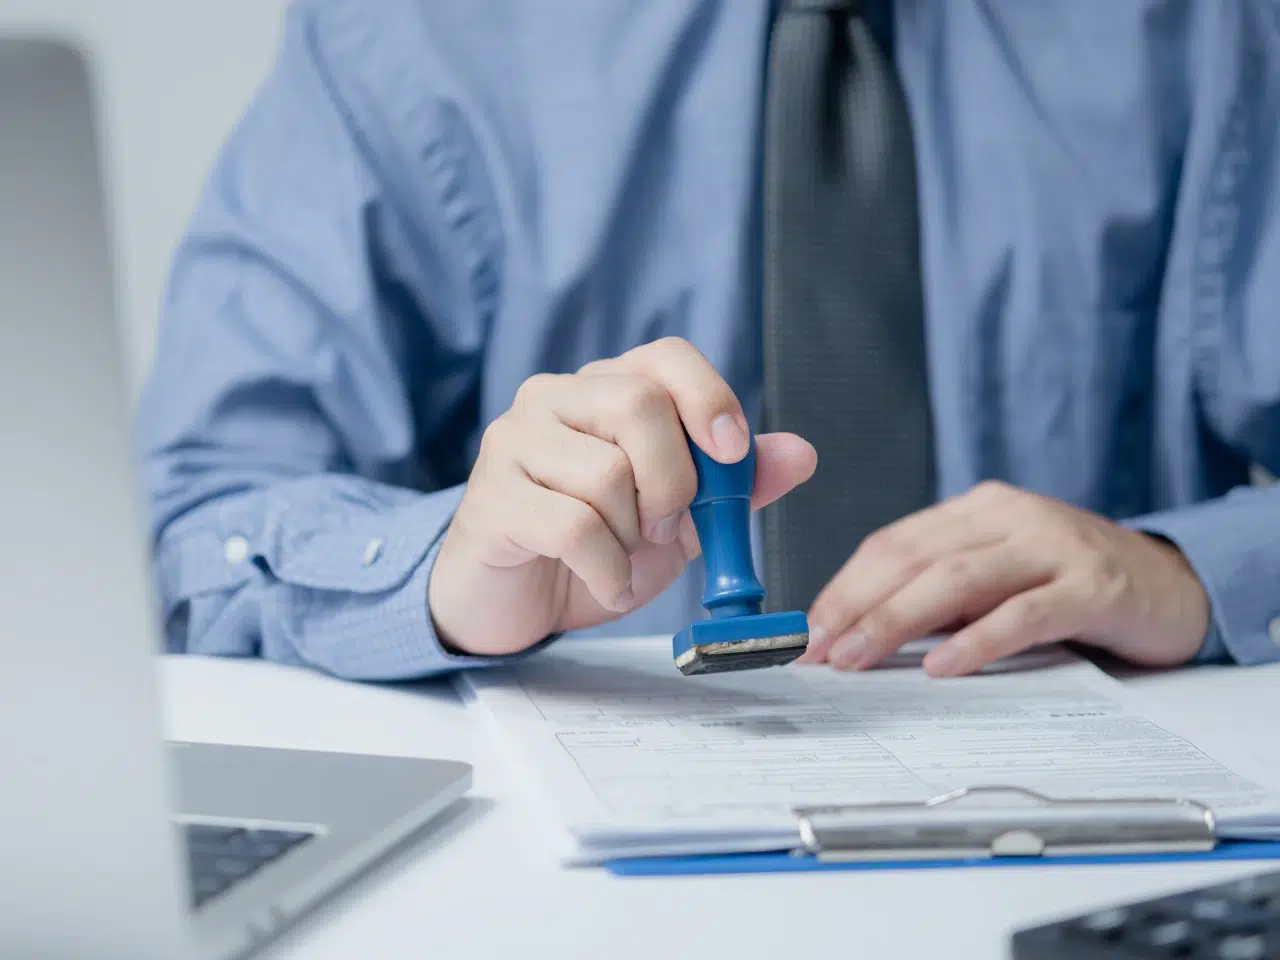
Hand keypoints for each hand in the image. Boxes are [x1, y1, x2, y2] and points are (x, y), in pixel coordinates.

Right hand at [430, 337, 816, 656]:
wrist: (516, 602)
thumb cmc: (594, 548)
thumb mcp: (678, 519)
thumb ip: (734, 487)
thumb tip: (800, 454)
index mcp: (602, 389)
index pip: (665, 357)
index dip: (709, 397)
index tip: (732, 453)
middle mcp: (552, 399)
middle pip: (638, 404)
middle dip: (675, 481)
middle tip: (667, 529)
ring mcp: (513, 443)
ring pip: (606, 473)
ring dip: (634, 538)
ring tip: (623, 559)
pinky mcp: (491, 500)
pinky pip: (572, 527)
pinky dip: (608, 571)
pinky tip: (607, 585)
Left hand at [799, 481, 1209, 675]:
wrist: (1175, 585)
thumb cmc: (1070, 585)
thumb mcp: (996, 578)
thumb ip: (939, 596)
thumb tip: (857, 635)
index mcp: (977, 510)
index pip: (893, 543)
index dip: (844, 586)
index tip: (807, 631)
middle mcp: (1010, 516)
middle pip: (914, 556)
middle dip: (857, 605)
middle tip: (818, 650)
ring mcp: (1053, 546)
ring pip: (957, 579)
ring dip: (897, 621)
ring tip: (858, 658)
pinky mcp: (1093, 586)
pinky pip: (1023, 612)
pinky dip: (977, 640)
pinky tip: (943, 666)